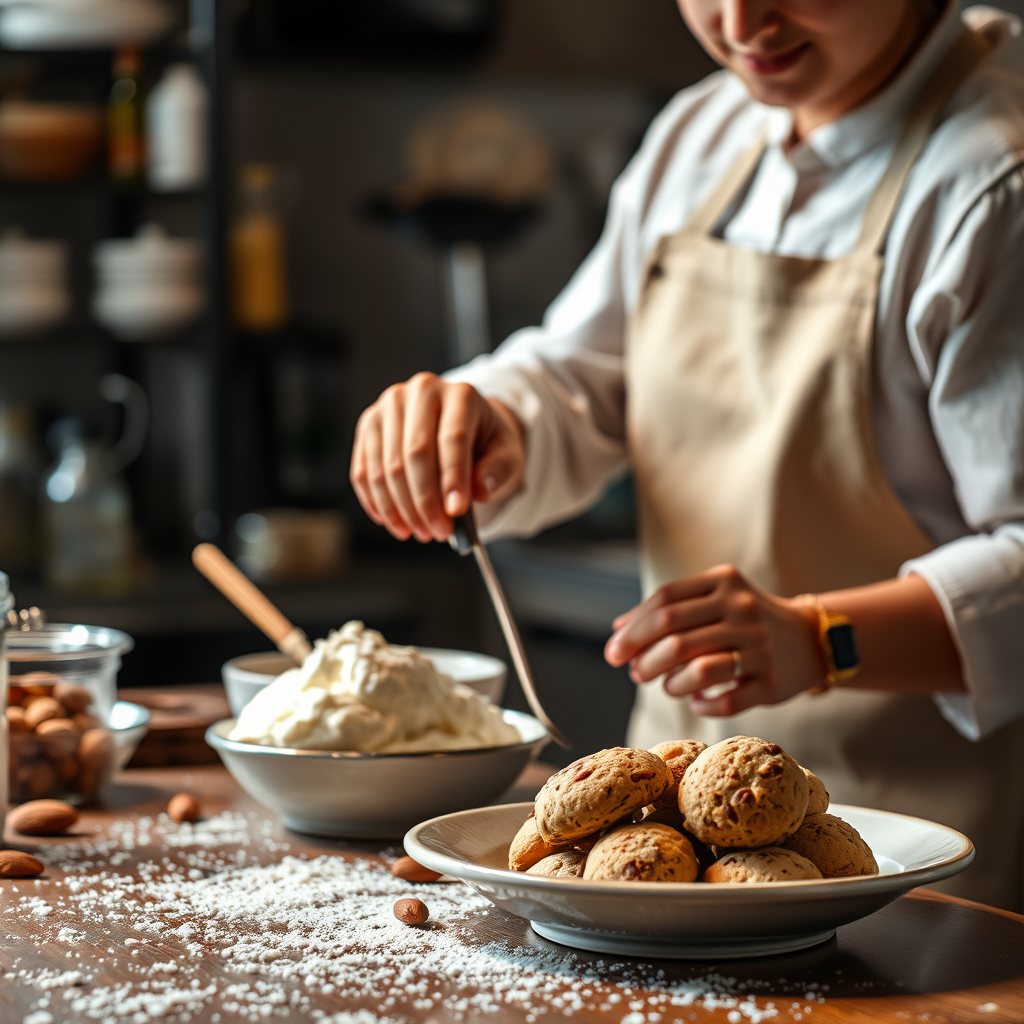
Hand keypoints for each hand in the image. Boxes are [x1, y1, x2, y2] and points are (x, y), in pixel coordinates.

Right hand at [350, 373, 525, 542]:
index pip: (453, 438)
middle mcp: (421, 391)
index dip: (453, 479)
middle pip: (415, 453)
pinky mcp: (369, 424)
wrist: (463, 425)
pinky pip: (364, 470)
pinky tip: (395, 523)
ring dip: (400, 508)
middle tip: (438, 532)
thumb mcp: (507, 454)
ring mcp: (389, 406)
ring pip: (386, 466)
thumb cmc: (486, 442)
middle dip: (425, 501)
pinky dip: (377, 503)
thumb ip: (498, 470)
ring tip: (420, 532)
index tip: (456, 513)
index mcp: (460, 394)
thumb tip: (479, 490)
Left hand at [604, 565, 823, 715]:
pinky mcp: (773, 681)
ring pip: (698, 671)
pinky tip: (696, 701)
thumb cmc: (745, 618)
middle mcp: (743, 609)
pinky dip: (702, 705)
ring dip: (671, 684)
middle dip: (643, 658)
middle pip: (675, 635)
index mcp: (723, 582)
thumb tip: (618, 628)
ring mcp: (760, 646)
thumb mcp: (713, 598)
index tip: (613, 651)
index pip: (665, 601)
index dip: (632, 628)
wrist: (811, 639)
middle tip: (633, 672)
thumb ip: (669, 608)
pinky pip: (726, 701)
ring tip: (666, 686)